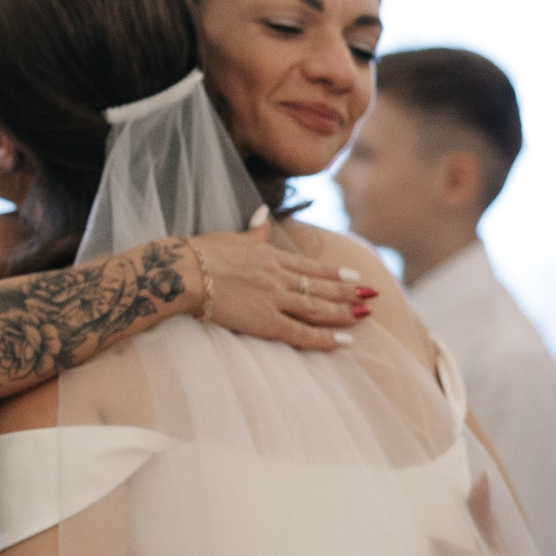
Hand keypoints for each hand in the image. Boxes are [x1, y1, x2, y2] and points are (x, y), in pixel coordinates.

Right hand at [184, 226, 373, 350]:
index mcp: (271, 256)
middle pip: (322, 287)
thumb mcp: (232, 237)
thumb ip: (254, 231)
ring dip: (343, 312)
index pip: (311, 267)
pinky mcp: (265, 321)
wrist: (184, 272)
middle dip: (348, 292)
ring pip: (318, 308)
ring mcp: (275, 299)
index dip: (335, 273)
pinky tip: (343, 341)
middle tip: (371, 297)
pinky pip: (301, 332)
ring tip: (363, 316)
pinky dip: (324, 338)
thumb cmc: (200, 252)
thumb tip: (262, 214)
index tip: (354, 276)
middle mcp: (279, 277)